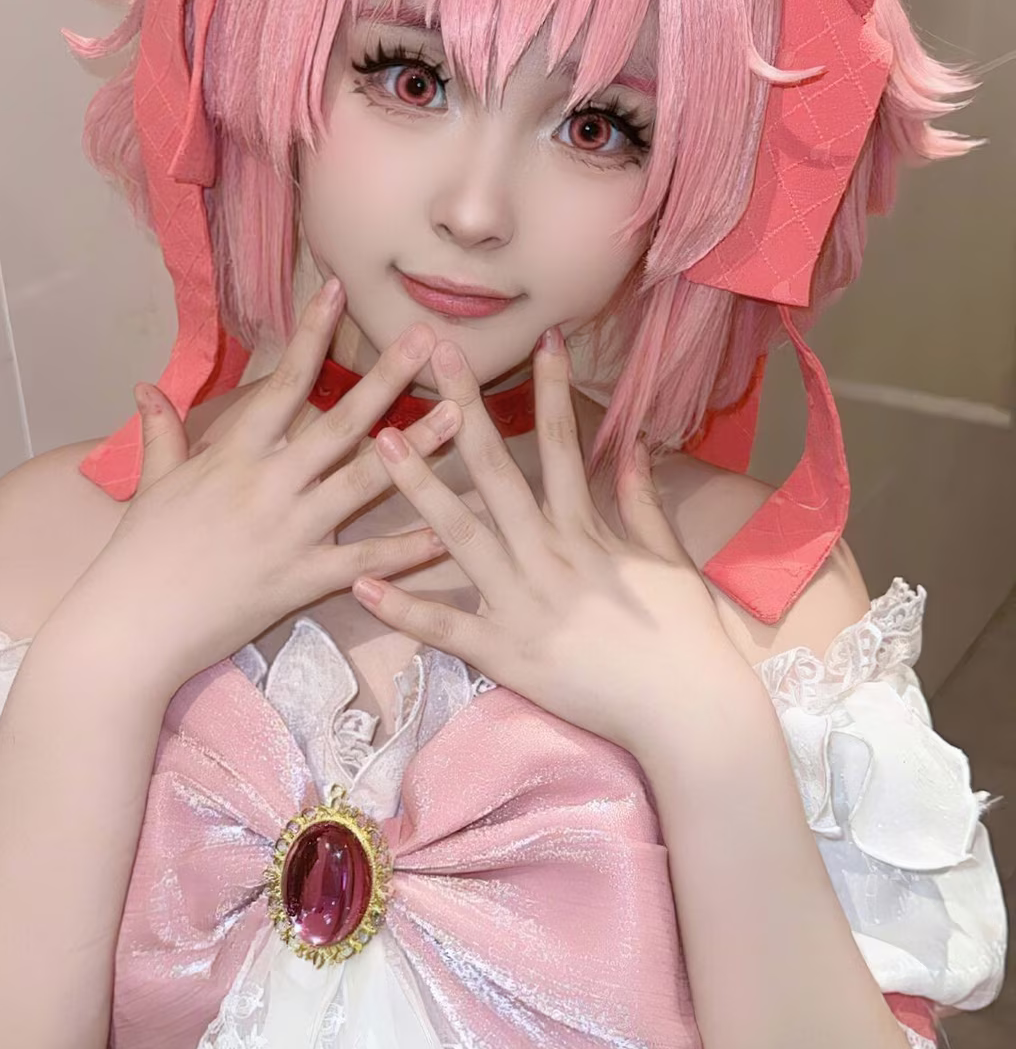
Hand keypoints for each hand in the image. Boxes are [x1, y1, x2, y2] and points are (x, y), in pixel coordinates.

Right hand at [76, 281, 459, 685]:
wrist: (135, 625)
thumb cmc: (140, 554)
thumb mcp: (152, 484)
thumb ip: (161, 432)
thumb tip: (145, 388)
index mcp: (235, 454)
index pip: (282, 381)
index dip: (313, 333)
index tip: (340, 290)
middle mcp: (270, 484)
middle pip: (340, 422)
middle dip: (387, 378)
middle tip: (427, 340)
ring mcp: (291, 532)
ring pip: (364, 480)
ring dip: (417, 447)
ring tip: (460, 415)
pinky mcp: (303, 580)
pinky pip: (365, 561)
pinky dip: (406, 548)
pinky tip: (446, 531)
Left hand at [350, 329, 752, 754]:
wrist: (687, 711)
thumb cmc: (685, 635)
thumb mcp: (668, 557)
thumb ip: (643, 500)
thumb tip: (634, 445)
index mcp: (586, 531)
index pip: (563, 444)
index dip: (553, 387)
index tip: (541, 337)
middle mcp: (548, 556)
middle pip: (497, 472)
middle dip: (463, 410)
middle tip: (433, 358)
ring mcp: (523, 605)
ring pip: (461, 536)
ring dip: (419, 487)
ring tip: (381, 443)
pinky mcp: (505, 655)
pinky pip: (445, 629)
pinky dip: (403, 608)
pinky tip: (362, 584)